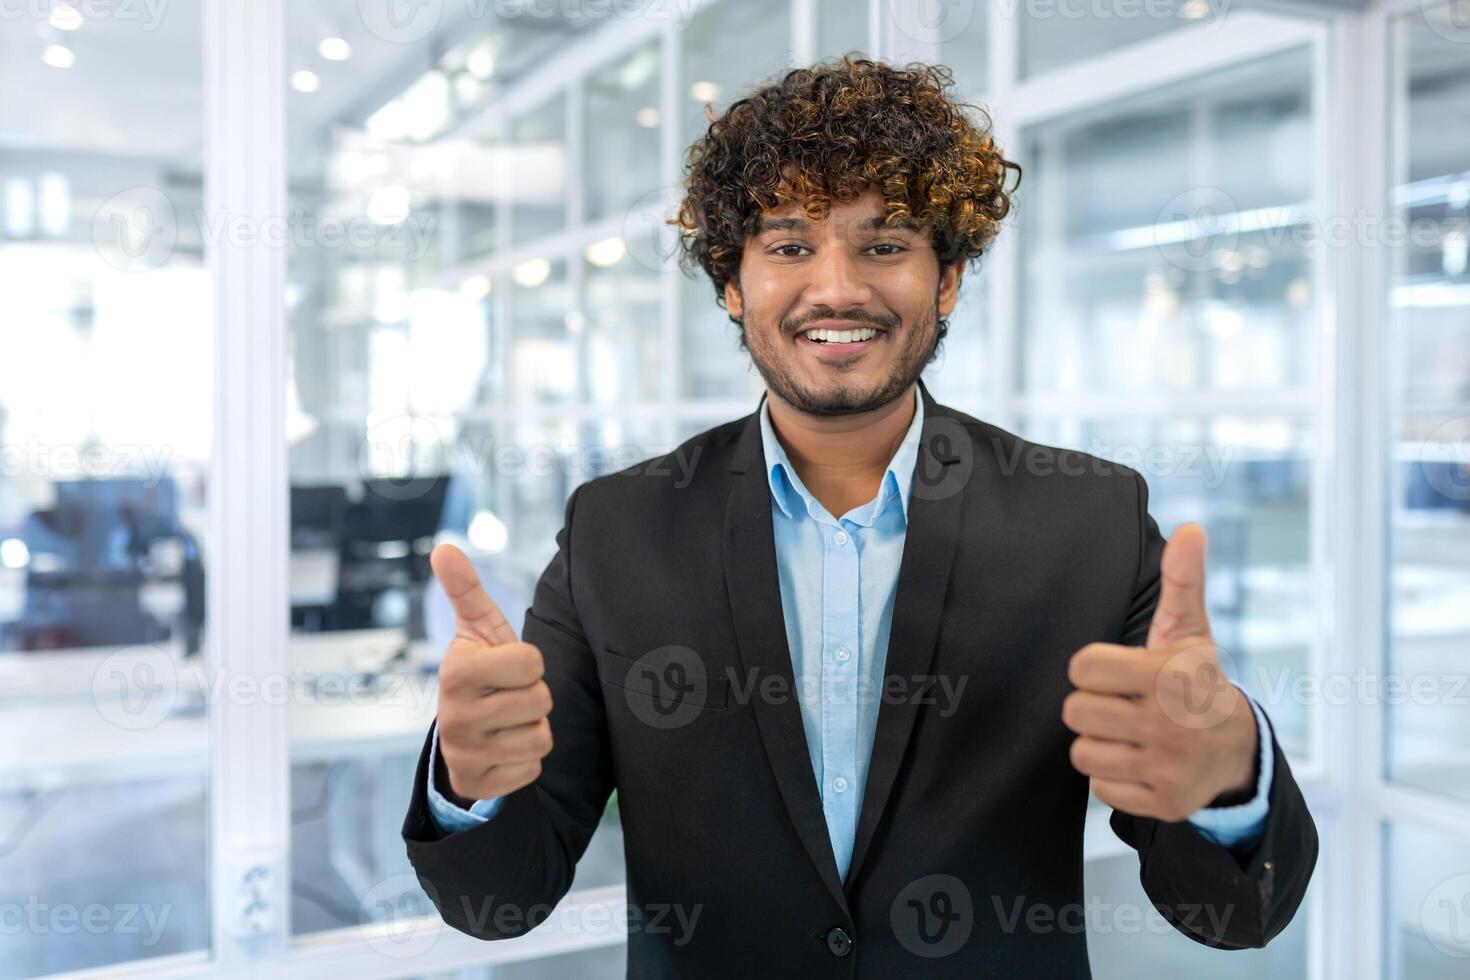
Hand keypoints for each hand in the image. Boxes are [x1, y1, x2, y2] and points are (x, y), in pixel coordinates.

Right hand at [431, 543, 552, 801]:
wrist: (461, 734)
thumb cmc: (481, 672)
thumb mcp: (476, 630)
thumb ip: (466, 589)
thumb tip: (443, 547)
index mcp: (457, 673)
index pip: (532, 663)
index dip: (529, 663)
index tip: (507, 668)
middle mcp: (456, 716)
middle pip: (540, 700)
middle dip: (534, 697)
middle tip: (509, 696)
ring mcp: (466, 754)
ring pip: (541, 737)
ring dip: (533, 728)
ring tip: (508, 721)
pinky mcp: (480, 784)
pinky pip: (533, 770)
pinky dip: (526, 760)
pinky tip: (504, 749)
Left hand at [1062, 523, 1258, 821]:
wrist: (1237, 751)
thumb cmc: (1196, 681)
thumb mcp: (1190, 632)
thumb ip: (1182, 581)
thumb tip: (1191, 528)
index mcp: (1170, 676)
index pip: (1082, 668)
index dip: (1092, 669)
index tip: (1114, 671)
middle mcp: (1171, 723)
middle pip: (1075, 712)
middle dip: (1092, 706)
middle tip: (1119, 704)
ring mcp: (1169, 767)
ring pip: (1083, 753)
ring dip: (1099, 743)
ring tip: (1127, 732)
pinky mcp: (1164, 803)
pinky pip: (1100, 789)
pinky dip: (1112, 777)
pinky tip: (1137, 760)